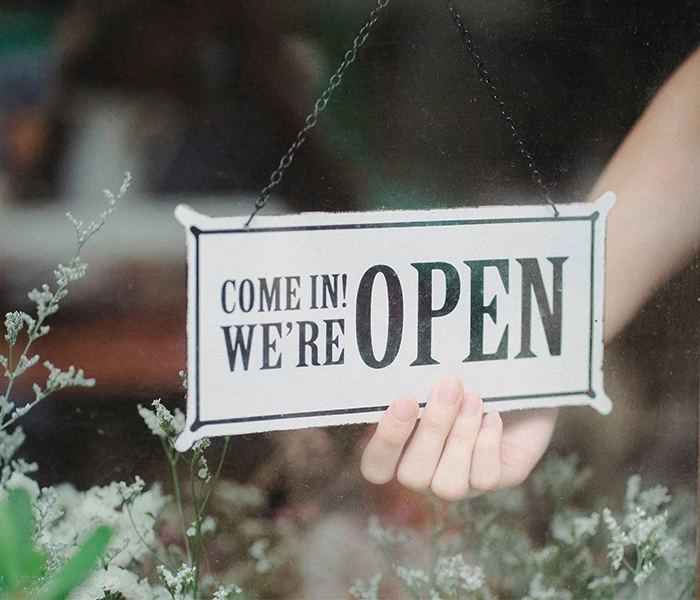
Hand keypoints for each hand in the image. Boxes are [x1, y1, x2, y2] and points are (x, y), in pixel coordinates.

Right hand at [360, 377, 557, 501]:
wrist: (516, 378)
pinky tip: (494, 416)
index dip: (386, 442)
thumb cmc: (464, 375)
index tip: (404, 401)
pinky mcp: (496, 479)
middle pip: (412, 476)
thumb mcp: (435, 377)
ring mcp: (461, 482)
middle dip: (432, 429)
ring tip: (474, 399)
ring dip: (461, 438)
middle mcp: (426, 473)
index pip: (376, 467)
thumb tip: (401, 376)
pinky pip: (485, 478)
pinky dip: (488, 444)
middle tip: (450, 386)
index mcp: (400, 450)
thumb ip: (414, 385)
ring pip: (448, 485)